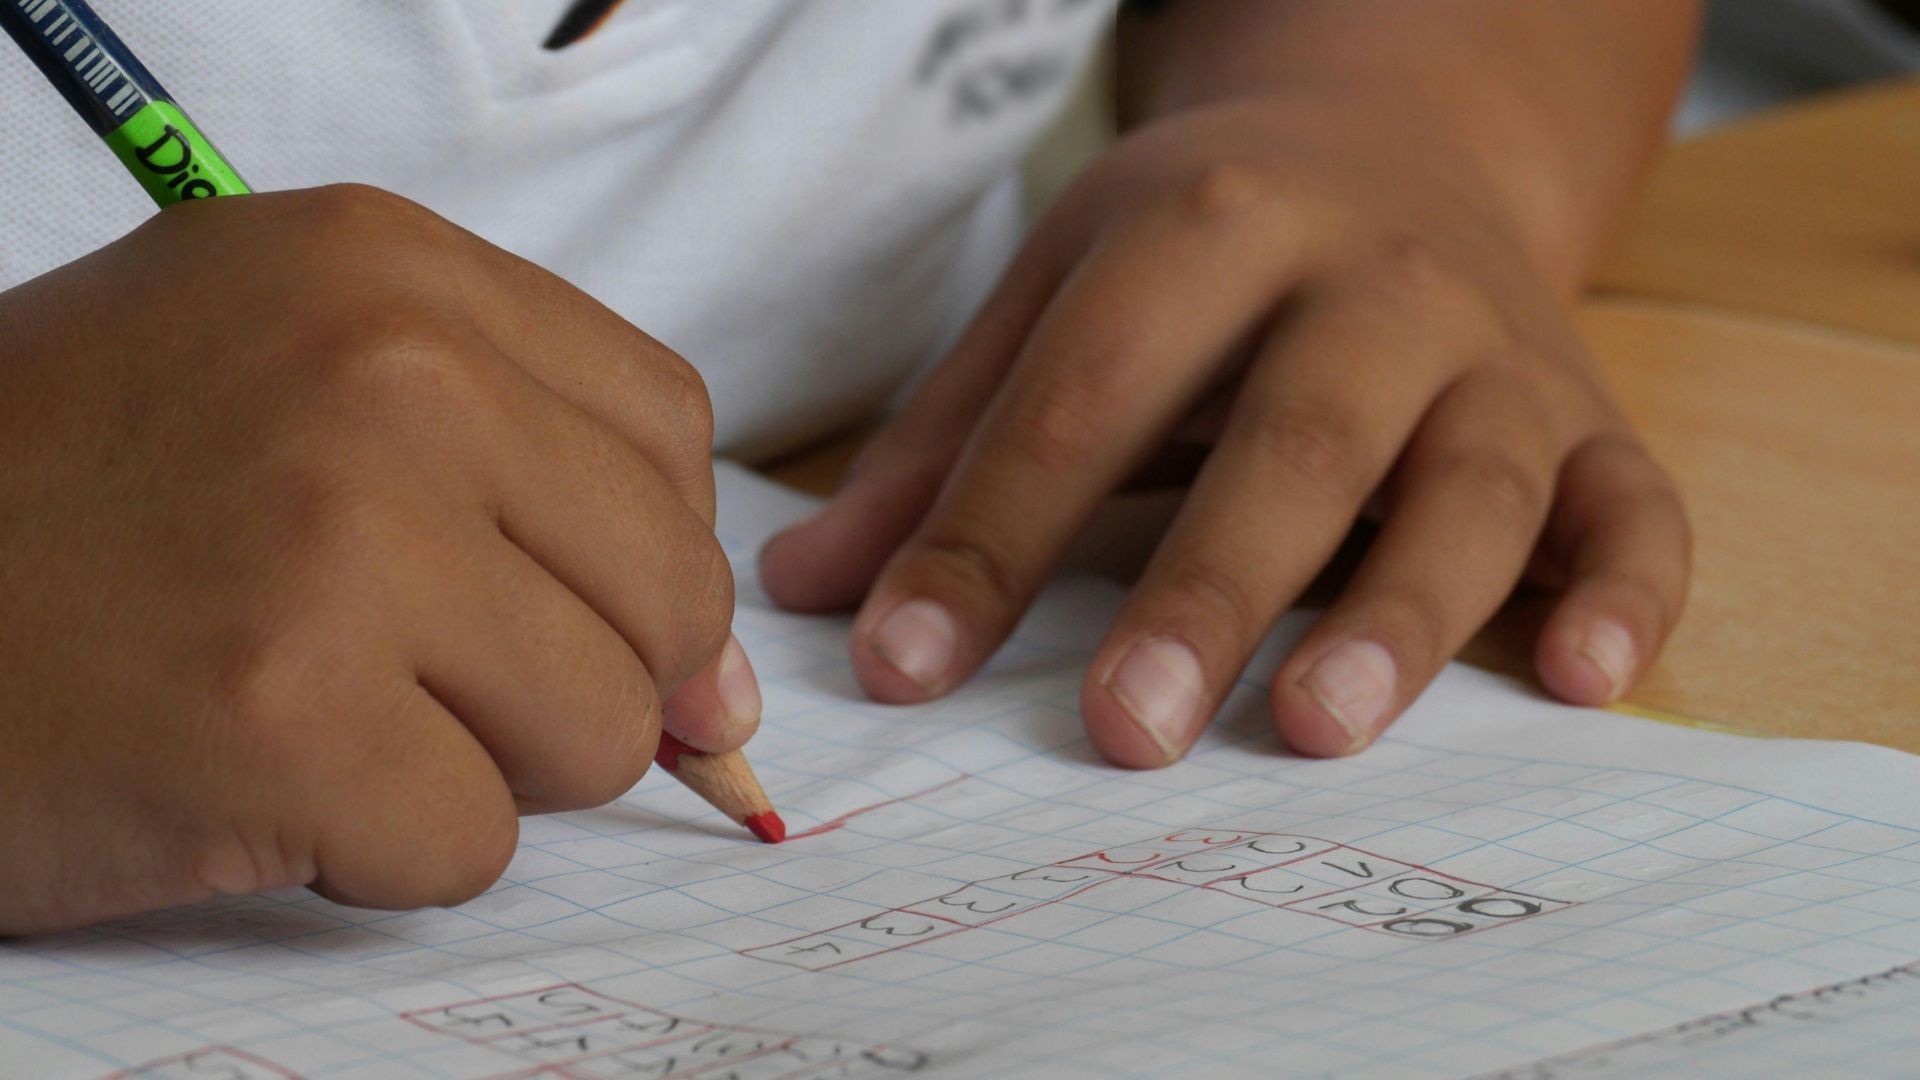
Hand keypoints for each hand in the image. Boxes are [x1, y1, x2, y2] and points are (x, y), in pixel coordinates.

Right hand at [0, 186, 754, 933]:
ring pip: (601, 729)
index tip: (576, 609)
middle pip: (668, 588)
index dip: (641, 550)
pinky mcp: (289, 719)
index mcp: (390, 270)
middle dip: (579, 675)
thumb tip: (727, 688)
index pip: (666, 430)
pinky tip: (262, 781)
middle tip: (422, 677)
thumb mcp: (295, 392)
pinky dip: (383, 851)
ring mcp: (343, 541)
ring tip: (329, 714)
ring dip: (482, 765)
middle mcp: (387, 375)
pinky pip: (476, 843)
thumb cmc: (74, 506)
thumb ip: (531, 494)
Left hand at [760, 101, 1688, 766]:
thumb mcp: (1059, 297)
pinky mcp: (1592, 418)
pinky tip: (1582, 683)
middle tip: (1124, 732)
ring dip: (1403, 610)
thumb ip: (945, 446)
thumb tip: (809, 597)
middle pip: (1294, 438)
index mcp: (1209, 229)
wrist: (1399, 141)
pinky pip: (1636, 506)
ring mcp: (1497, 351)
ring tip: (1316, 728)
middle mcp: (1370, 281)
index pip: (1084, 398)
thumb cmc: (1203, 252)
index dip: (988, 538)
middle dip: (1207, 587)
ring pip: (1471, 483)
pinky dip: (1626, 593)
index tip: (901, 671)